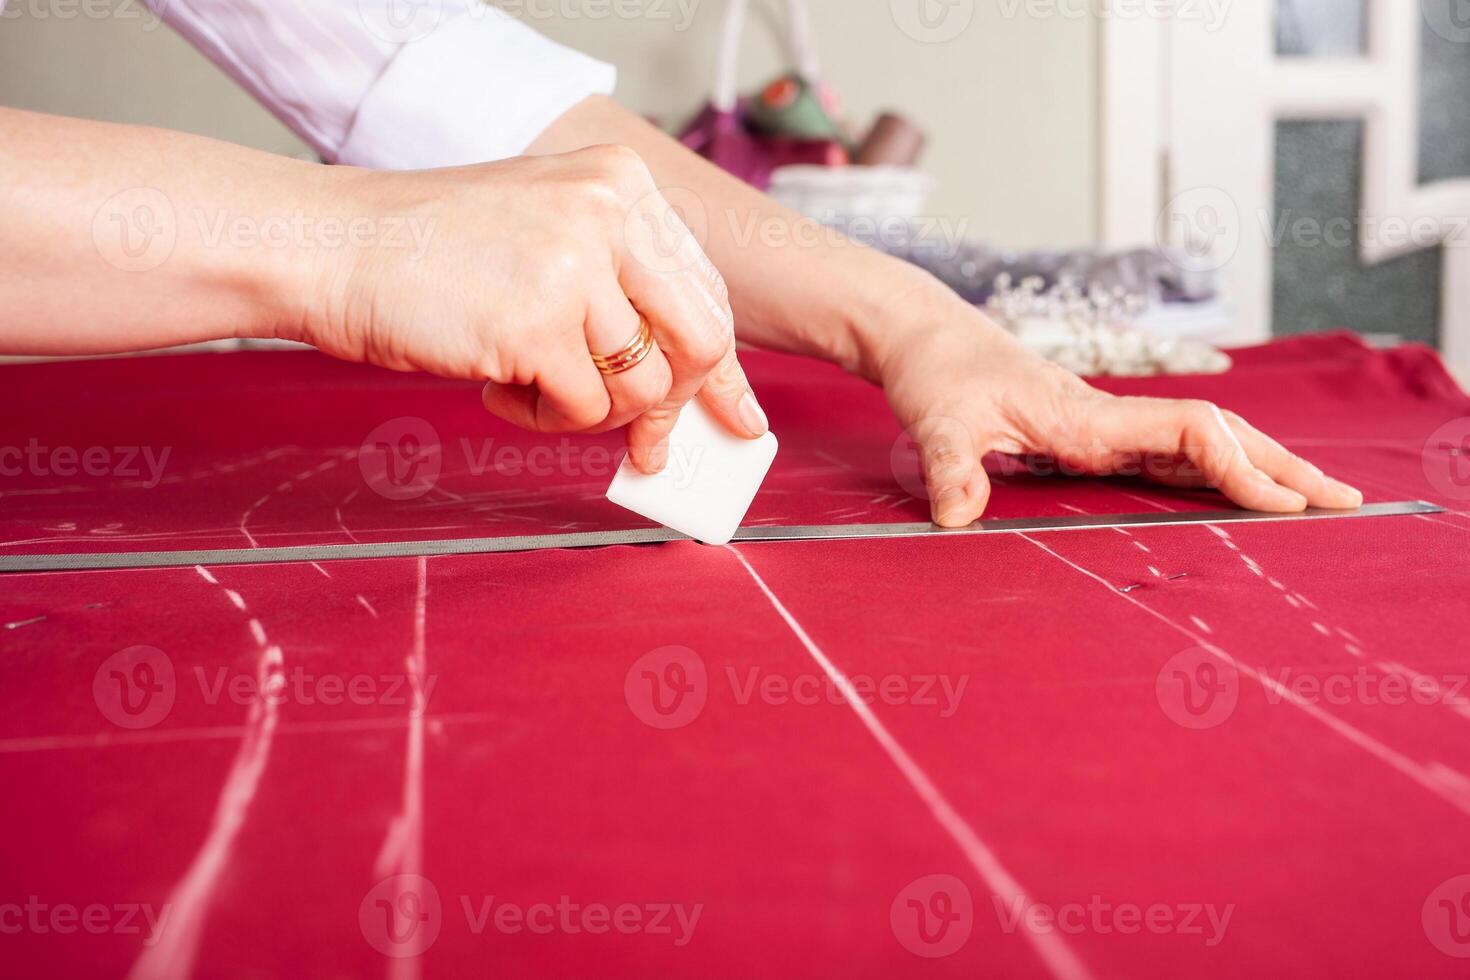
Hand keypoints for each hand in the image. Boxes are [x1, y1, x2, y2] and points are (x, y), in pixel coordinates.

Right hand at [301, 145, 767, 470]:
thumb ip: (624, 293)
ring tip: (533, 386)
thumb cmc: (433, 250)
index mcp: (622, 182)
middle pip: (703, 340)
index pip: (707, 289)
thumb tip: (701, 386)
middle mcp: (609, 213)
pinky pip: (584, 410)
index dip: (720, 365)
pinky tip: (499, 385)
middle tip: (638, 434)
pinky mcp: (537, 325)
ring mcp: (575, 267)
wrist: (335, 247)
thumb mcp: (550, 236)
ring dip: (592, 411)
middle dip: (674, 403)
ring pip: (644, 386)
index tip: (733, 414)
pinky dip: (544, 417)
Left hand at [869, 286, 1363, 526]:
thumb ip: (951, 466)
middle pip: (1217, 434)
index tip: (1285, 503)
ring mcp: (1104, 425)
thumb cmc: (935, 373)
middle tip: (1346, 501)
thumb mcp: (936, 421)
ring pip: (1201, 441)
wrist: (925, 338)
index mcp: (1087, 415)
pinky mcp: (1089, 434)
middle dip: (1281, 466)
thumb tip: (956, 516)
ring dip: (1259, 466)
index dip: (1239, 465)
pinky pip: (1168, 452)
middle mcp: (1108, 418)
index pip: (1189, 432)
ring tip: (1315, 499)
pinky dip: (1215, 470)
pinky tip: (1237, 491)